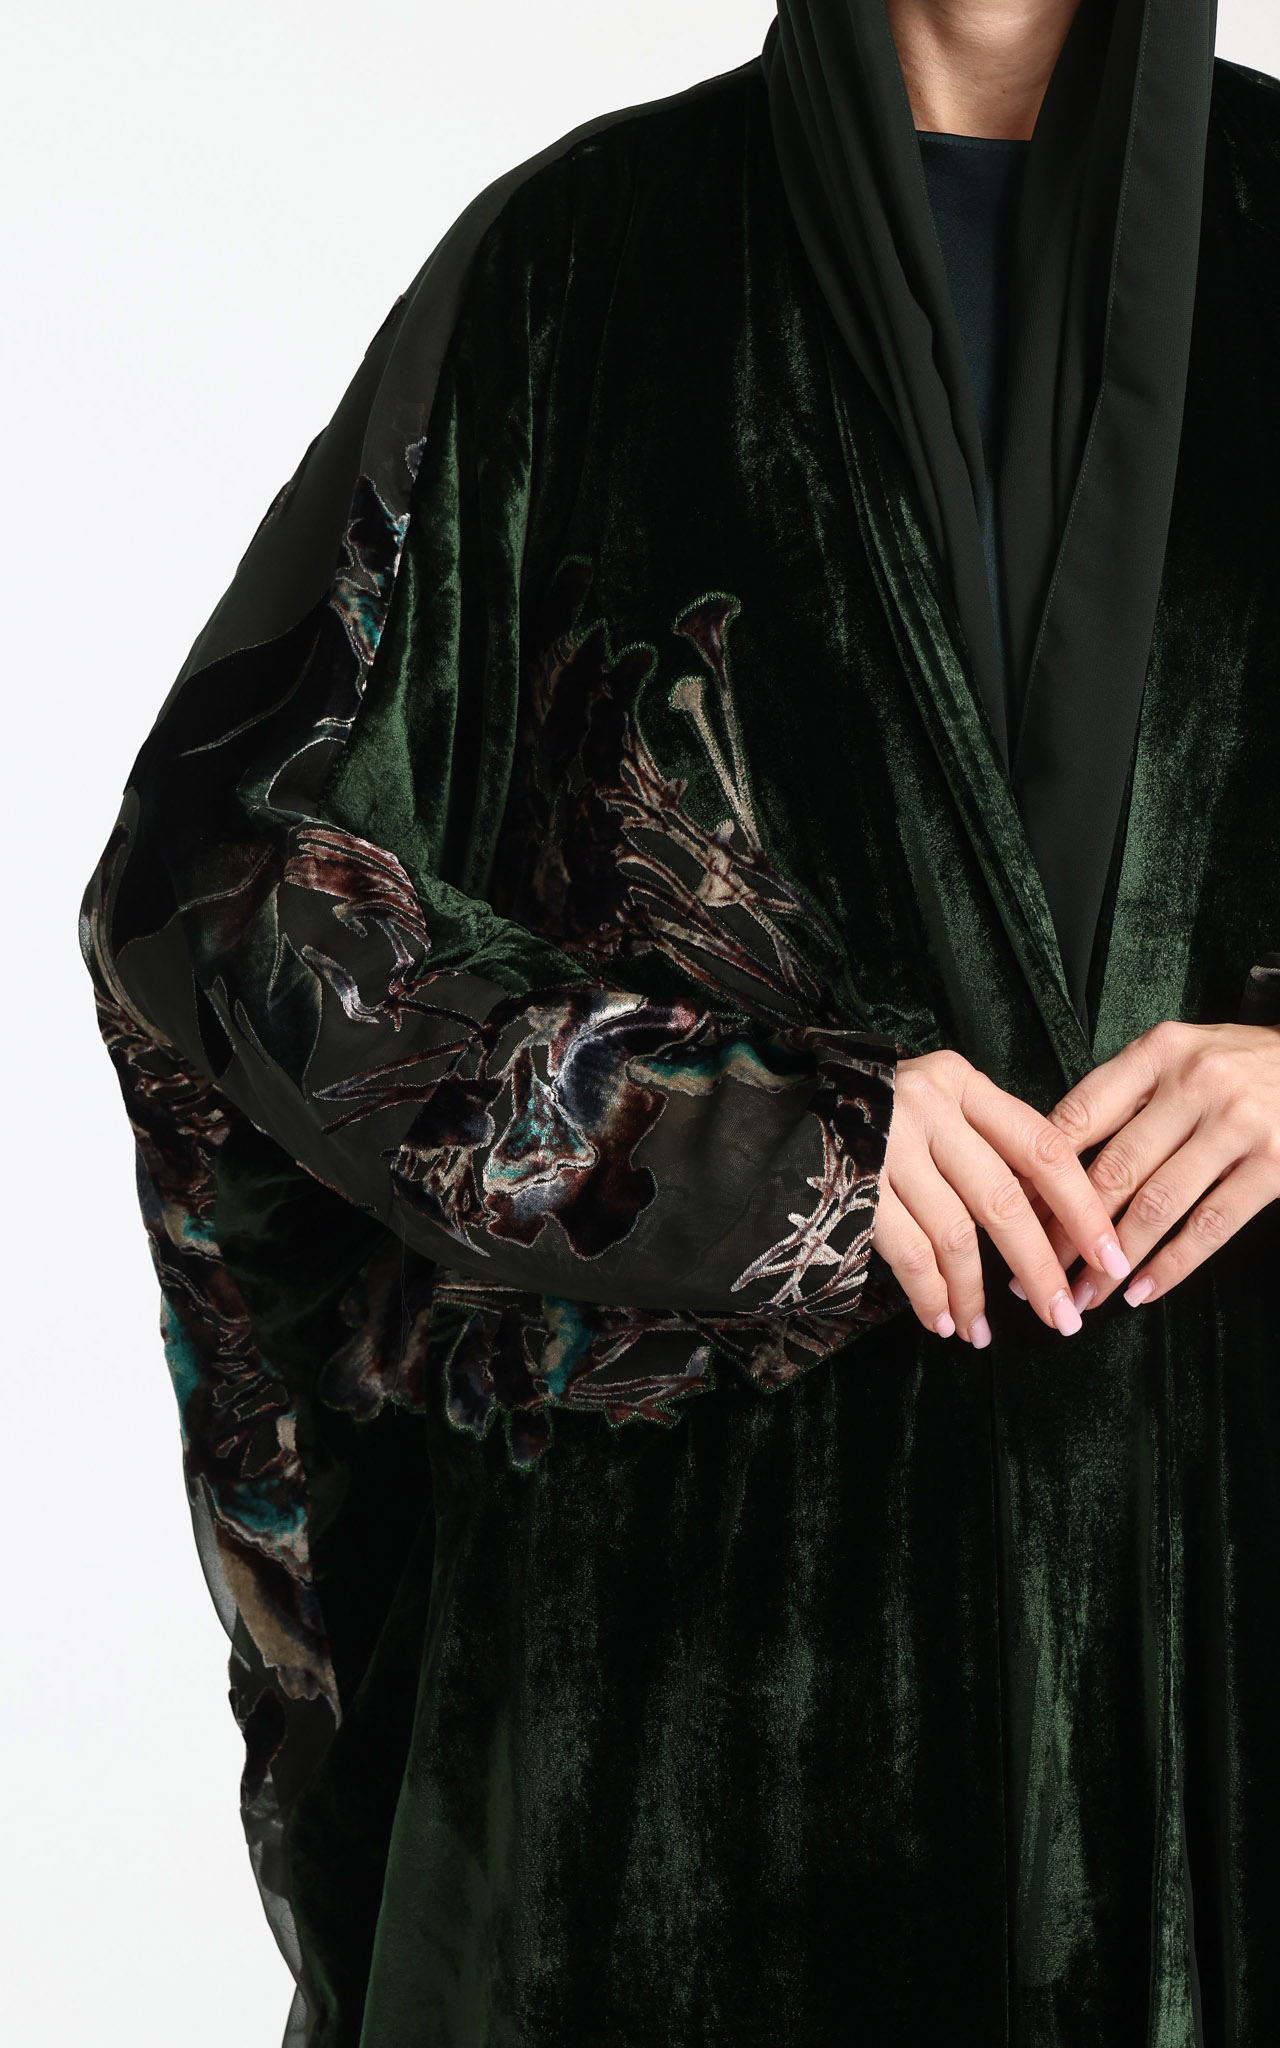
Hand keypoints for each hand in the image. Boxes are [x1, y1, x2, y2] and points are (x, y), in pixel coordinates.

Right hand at [872, 1049, 1132, 1346]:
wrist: (776, 1113)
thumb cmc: (875, 1114)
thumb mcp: (936, 1101)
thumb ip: (988, 1139)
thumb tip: (1051, 1218)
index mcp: (961, 1083)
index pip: (1042, 1147)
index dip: (1082, 1208)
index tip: (1109, 1255)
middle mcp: (928, 1107)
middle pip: (1004, 1199)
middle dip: (1039, 1267)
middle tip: (1065, 1317)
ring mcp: (887, 1146)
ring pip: (955, 1234)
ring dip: (976, 1294)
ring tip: (984, 1333)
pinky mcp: (853, 1186)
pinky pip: (907, 1253)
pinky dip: (931, 1294)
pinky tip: (944, 1321)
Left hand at [1034, 1021, 1279, 1313]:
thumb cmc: (1239, 1064)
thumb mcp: (1179, 1054)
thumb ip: (1124, 1094)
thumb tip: (1049, 1158)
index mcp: (1158, 1052)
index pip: (1080, 1116)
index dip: (1040, 1173)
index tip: (1012, 1215)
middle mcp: (1195, 1084)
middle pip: (1112, 1170)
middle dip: (1065, 1229)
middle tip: (1035, 1270)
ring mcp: (1237, 1125)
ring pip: (1156, 1206)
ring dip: (1112, 1260)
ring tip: (1084, 1294)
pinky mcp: (1275, 1166)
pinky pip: (1211, 1225)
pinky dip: (1172, 1265)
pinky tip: (1142, 1290)